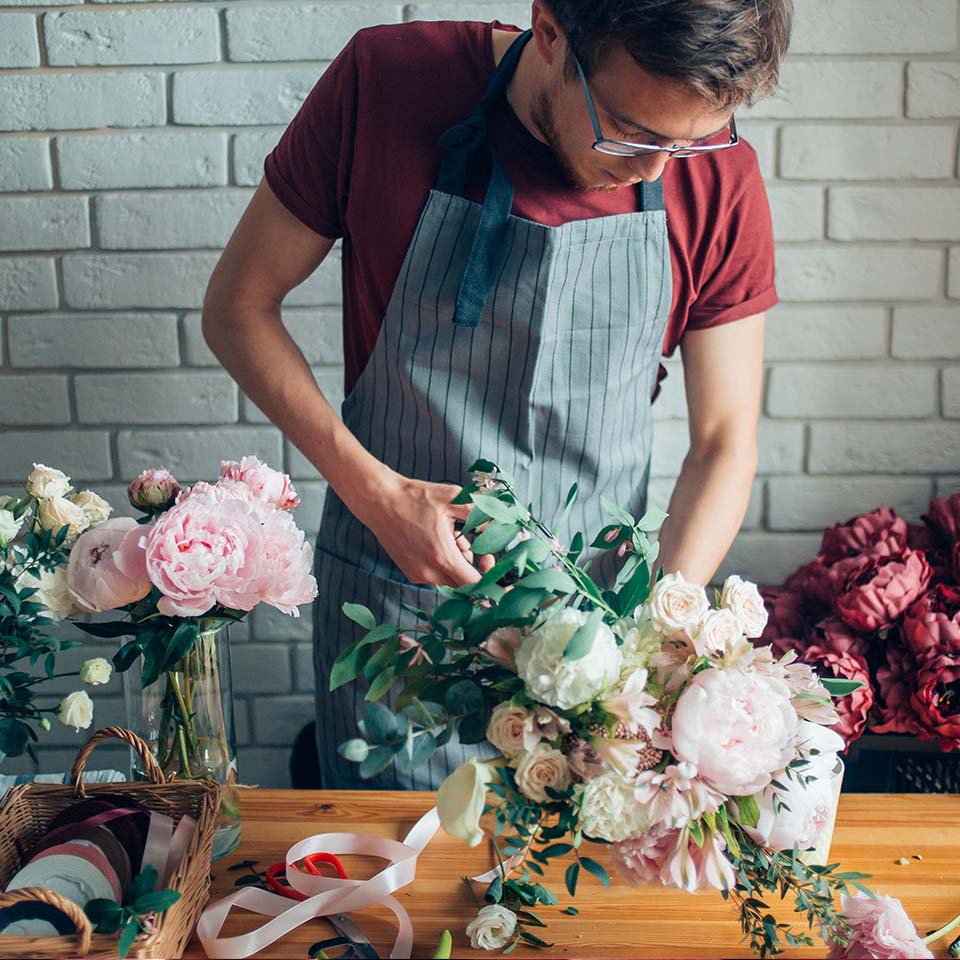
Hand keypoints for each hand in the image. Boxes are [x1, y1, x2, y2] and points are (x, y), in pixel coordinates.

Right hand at [359, 473, 494, 587]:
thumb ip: (481, 514)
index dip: (490, 578)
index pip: (475, 586)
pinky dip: (444, 564)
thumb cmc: (416, 497)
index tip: (490, 558)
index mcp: (442, 556)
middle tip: (470, 542)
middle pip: (465, 585)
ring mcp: (418, 575)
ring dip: (458, 564)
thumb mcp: (454, 497)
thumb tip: (500, 527)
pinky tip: (439, 542)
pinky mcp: (411, 573)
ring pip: (451, 581)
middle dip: (474, 567)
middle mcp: (429, 572)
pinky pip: (437, 576)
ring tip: (452, 537)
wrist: (379, 500)